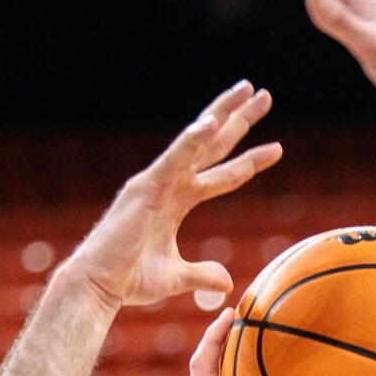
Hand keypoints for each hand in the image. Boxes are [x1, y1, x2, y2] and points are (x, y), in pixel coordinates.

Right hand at [66, 83, 280, 309]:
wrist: (99, 285)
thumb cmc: (129, 279)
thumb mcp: (176, 276)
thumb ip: (202, 274)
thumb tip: (227, 283)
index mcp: (175, 200)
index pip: (220, 174)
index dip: (249, 161)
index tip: (276, 149)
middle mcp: (168, 183)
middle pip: (212, 144)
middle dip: (238, 119)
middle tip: (262, 94)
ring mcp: (157, 182)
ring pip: (197, 141)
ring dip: (223, 114)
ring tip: (248, 90)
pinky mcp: (146, 188)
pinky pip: (174, 159)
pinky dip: (192, 140)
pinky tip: (212, 123)